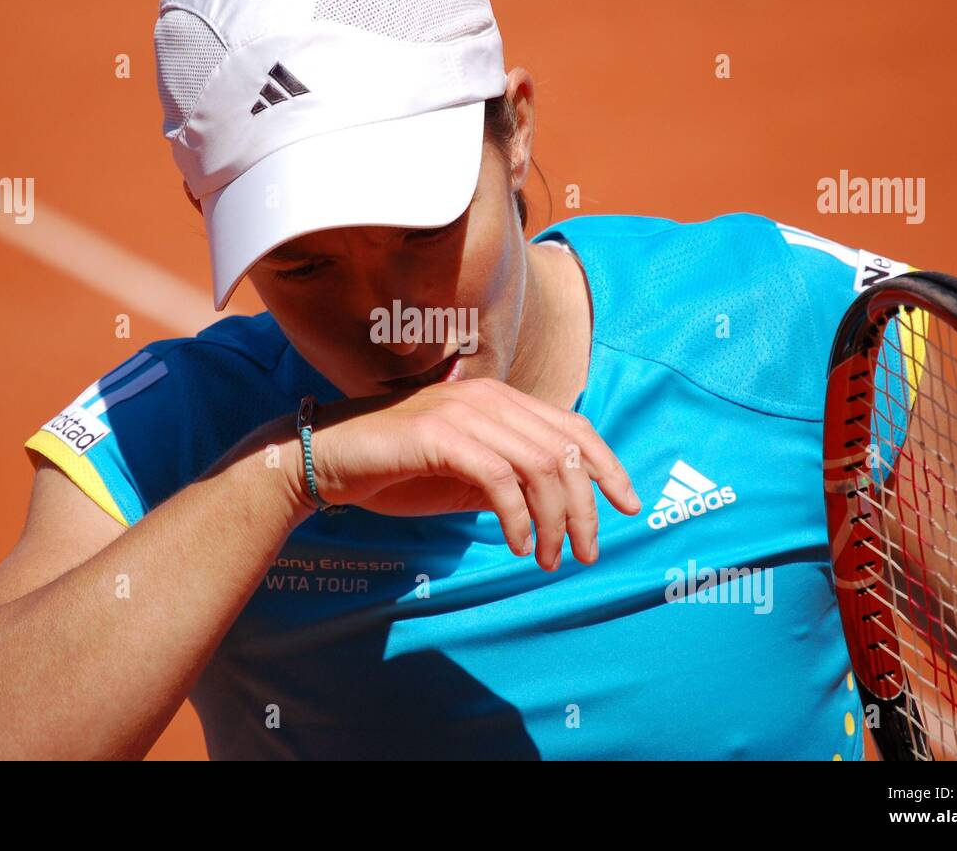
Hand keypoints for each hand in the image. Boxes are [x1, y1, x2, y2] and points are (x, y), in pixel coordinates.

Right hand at [305, 378, 641, 570]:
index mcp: (502, 400)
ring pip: (540, 465)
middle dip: (587, 507)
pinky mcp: (439, 436)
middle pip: (566, 450)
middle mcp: (489, 398)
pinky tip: (518, 546)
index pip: (575, 428)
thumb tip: (556, 506)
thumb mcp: (465, 476)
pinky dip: (518, 518)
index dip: (609, 467)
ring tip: (550, 559)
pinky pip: (499, 479)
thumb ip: (509, 479)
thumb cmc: (395, 469)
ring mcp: (464, 413)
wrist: (328, 462)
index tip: (628, 508)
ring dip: (554, 520)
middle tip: (586, 553)